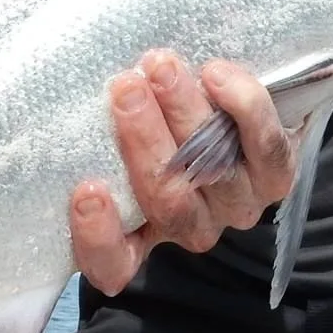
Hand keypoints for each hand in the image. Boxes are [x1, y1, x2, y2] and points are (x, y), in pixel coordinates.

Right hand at [69, 50, 296, 295]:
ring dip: (186, 113)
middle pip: (166, 200)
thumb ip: (99, 129)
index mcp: (140, 233)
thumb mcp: (120, 129)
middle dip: (143, 139)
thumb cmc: (160, 116)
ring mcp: (236, 204)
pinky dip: (243, 108)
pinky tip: (215, 74)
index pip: (112, 263)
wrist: (236, 104)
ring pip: (213, 170)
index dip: (97, 237)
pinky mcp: (276, 175)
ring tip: (162, 68)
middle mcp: (189, 226)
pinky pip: (265, 148)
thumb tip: (55, 95)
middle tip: (126, 88)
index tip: (87, 189)